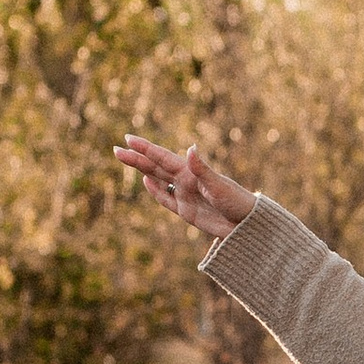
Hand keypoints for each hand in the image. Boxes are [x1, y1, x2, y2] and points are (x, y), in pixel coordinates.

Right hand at [114, 137, 258, 243]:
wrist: (247, 225)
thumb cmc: (237, 201)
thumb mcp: (219, 185)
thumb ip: (202, 169)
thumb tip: (190, 148)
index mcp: (191, 172)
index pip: (162, 157)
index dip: (145, 148)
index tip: (128, 139)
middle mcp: (186, 181)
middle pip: (155, 167)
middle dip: (136, 158)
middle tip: (116, 149)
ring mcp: (185, 195)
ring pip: (157, 179)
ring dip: (142, 170)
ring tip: (126, 159)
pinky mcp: (186, 211)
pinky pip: (166, 198)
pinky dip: (155, 190)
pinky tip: (146, 182)